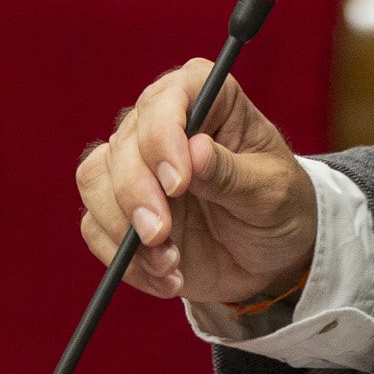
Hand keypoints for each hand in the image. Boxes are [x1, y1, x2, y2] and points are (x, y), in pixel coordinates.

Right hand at [76, 61, 315, 304]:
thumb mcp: (272, 192)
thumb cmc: (279, 207)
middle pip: (124, 142)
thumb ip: (232, 174)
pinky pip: (94, 226)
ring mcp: (138, 167)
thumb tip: (194, 151)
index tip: (177, 182)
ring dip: (122, 227)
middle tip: (160, 234)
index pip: (168, 97)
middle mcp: (163, 126)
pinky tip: (165, 276)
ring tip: (170, 262)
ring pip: (95, 178)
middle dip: (136, 192)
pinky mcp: (121, 209)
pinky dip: (123, 259)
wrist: (269, 259)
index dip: (163, 134)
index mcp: (209, 101)